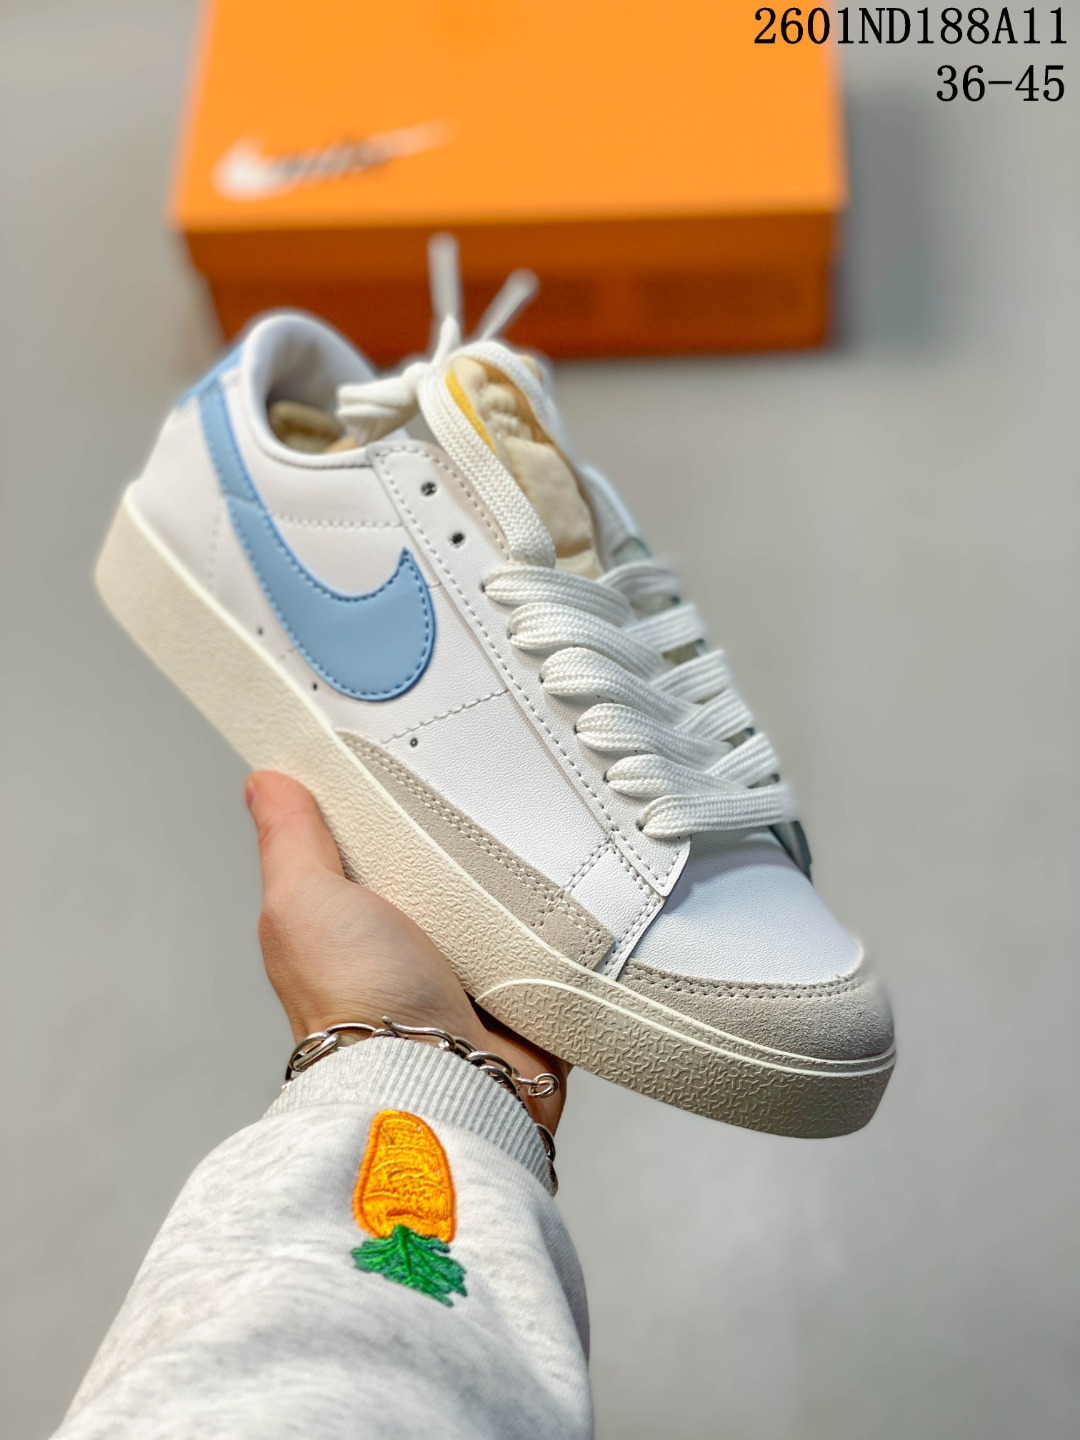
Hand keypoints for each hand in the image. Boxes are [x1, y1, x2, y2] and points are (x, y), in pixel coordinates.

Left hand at [245, 771, 566, 1130]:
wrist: (438, 1079)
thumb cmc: (357, 1002)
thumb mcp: (304, 899)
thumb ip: (290, 840)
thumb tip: (264, 780)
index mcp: (351, 927)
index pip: (372, 851)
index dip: (388, 811)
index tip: (414, 762)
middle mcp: (406, 955)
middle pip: (444, 875)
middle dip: (466, 845)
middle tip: (491, 796)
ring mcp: (467, 979)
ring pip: (504, 911)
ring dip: (521, 887)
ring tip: (540, 837)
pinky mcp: (524, 1001)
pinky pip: (555, 950)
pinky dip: (564, 931)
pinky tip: (571, 895)